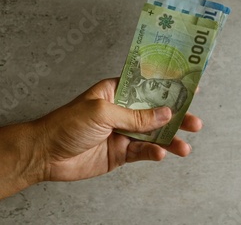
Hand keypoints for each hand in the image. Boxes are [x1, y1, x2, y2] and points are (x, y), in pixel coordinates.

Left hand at [35, 78, 201, 181]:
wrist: (45, 155)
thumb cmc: (66, 124)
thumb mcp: (102, 113)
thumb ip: (136, 116)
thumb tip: (164, 114)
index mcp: (117, 92)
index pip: (148, 86)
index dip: (169, 87)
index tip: (190, 87)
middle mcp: (122, 111)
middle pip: (156, 112)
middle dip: (176, 117)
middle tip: (195, 122)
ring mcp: (122, 132)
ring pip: (153, 135)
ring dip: (170, 140)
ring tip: (185, 147)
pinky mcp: (120, 153)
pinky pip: (142, 152)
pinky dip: (153, 153)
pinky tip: (160, 154)